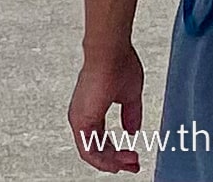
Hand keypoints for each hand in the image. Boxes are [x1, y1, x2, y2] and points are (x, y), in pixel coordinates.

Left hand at [69, 45, 144, 172]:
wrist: (110, 49)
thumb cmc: (117, 61)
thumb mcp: (130, 94)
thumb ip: (131, 115)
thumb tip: (132, 130)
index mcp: (91, 108)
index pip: (102, 139)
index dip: (117, 152)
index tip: (132, 156)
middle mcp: (82, 115)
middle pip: (96, 149)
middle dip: (116, 160)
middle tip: (132, 163)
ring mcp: (79, 118)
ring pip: (92, 153)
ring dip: (112, 162)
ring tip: (129, 162)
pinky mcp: (81, 121)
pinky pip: (89, 150)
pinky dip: (105, 159)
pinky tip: (117, 161)